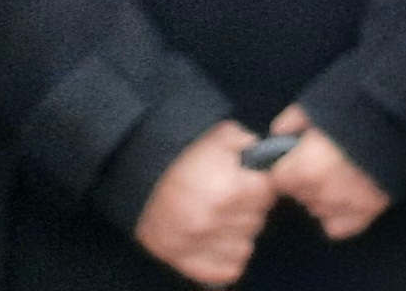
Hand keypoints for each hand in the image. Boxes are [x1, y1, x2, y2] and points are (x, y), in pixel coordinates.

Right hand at [134, 120, 275, 286]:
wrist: (138, 177)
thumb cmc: (181, 155)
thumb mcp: (219, 136)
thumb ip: (248, 143)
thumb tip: (266, 154)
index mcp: (227, 189)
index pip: (267, 193)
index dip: (261, 183)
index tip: (250, 180)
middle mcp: (214, 222)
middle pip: (257, 220)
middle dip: (250, 207)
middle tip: (235, 197)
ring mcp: (199, 245)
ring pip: (245, 246)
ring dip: (239, 232)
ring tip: (225, 217)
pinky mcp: (185, 262)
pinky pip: (226, 270)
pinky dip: (227, 257)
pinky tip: (220, 239)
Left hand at [263, 107, 390, 240]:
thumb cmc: (362, 105)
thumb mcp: (322, 103)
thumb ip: (293, 120)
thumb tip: (279, 133)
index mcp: (304, 168)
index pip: (278, 178)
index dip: (287, 164)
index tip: (298, 153)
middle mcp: (321, 193)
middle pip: (298, 193)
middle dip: (305, 178)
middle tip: (326, 156)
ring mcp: (344, 206)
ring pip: (317, 208)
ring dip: (322, 194)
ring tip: (343, 169)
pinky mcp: (367, 213)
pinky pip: (336, 226)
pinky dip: (338, 214)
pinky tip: (348, 193)